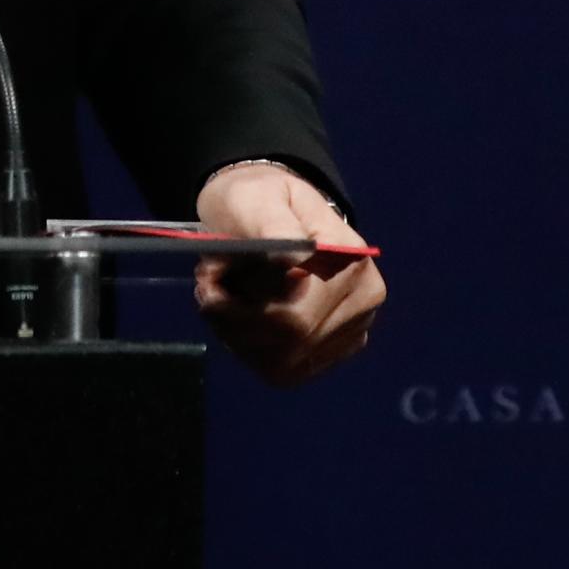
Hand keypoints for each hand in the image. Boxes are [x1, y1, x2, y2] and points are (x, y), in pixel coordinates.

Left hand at [191, 160, 385, 384]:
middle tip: (206, 288)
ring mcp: (350, 332)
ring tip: (218, 299)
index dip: (244, 310)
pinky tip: (236, 319)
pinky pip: (286, 370)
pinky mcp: (331, 351)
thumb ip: (275, 227)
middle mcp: (362, 303)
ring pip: (285, 364)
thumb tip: (294, 262)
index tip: (208, 279)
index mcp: (351, 263)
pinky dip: (251, 350)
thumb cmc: (261, 199)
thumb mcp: (259, 198)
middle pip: (291, 345)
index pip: (296, 316)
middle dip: (235, 322)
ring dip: (238, 338)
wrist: (269, 208)